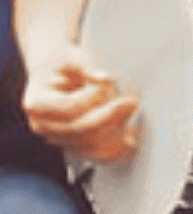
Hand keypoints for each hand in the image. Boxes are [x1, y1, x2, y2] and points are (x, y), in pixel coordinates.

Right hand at [23, 44, 138, 162]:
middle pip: (80, 128)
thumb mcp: (71, 60)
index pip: (69, 107)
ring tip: (135, 127)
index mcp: (36, 102)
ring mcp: (55, 138)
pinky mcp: (71, 146)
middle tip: (131, 103)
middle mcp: (42, 125)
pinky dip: (112, 151)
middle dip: (109, 116)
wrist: (54, 74)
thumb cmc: (63, 64)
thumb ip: (85, 69)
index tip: (109, 83)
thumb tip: (104, 79)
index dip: (92, 97)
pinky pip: (92, 154)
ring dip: (114, 137)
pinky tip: (128, 145)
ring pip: (88, 145)